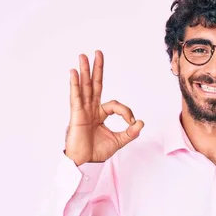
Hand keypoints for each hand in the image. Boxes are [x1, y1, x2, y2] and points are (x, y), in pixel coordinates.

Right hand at [65, 50, 143, 165]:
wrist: (85, 162)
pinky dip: (75, 84)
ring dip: (84, 71)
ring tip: (83, 56)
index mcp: (99, 114)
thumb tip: (141, 122)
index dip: (126, 112)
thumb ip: (130, 132)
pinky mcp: (76, 114)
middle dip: (96, 69)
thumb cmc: (97, 152)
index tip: (132, 123)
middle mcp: (90, 109)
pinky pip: (76, 97)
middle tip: (97, 52)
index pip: (114, 105)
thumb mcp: (119, 141)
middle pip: (94, 85)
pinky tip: (74, 72)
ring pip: (84, 87)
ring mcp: (82, 110)